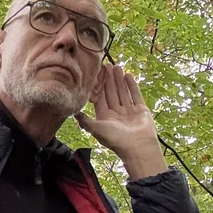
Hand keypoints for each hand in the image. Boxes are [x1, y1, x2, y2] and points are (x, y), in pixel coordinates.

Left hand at [75, 64, 167, 179]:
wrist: (138, 147)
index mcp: (105, 117)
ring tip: (116, 66)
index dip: (98, 85)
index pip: (100, 97)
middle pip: (111, 92)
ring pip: (122, 92)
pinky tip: (127, 75)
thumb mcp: (96, 129)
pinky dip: (131, 85)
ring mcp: (129, 111)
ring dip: (119, 79)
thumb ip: (85, 120)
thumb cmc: (116, 139)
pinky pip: (135, 95)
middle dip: (109, 79)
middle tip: (106, 65)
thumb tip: (72, 112)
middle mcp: (116, 113)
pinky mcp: (141, 110)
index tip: (96, 73)